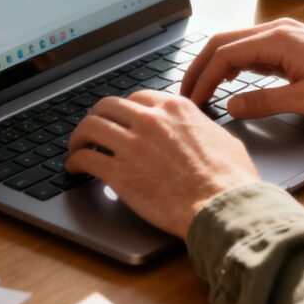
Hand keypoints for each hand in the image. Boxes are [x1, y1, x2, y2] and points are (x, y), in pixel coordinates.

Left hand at [65, 90, 259, 238]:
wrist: (222, 205)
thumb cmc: (229, 179)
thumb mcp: (224, 139)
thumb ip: (205, 130)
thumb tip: (205, 133)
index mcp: (175, 108)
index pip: (138, 98)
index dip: (125, 110)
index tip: (121, 120)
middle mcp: (150, 119)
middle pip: (108, 106)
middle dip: (97, 117)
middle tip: (92, 131)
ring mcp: (132, 144)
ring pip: (90, 126)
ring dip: (79, 136)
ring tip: (76, 147)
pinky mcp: (120, 173)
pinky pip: (86, 158)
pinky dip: (74, 161)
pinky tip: (74, 168)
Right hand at [180, 18, 303, 120]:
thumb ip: (264, 102)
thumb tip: (230, 105)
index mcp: (278, 40)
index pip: (225, 55)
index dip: (202, 78)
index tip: (192, 100)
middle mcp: (278, 30)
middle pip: (224, 42)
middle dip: (200, 66)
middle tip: (186, 93)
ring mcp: (285, 34)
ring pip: (237, 43)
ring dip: (216, 64)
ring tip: (202, 89)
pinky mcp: (292, 43)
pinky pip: (253, 48)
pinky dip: (235, 63)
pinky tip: (231, 79)